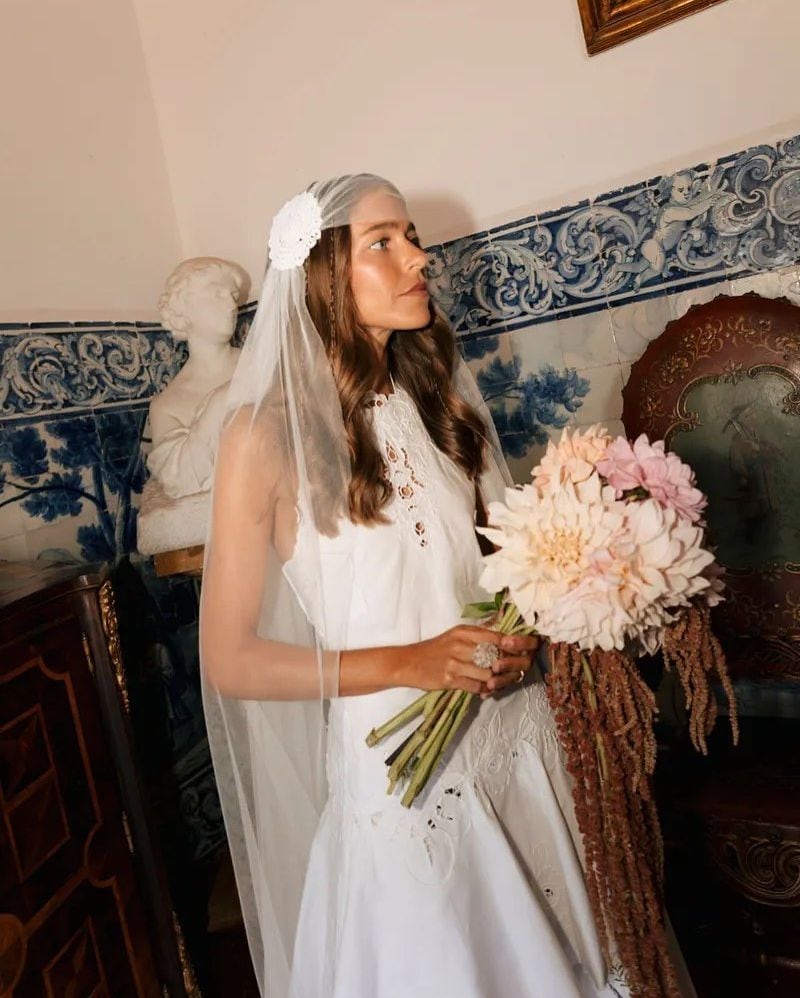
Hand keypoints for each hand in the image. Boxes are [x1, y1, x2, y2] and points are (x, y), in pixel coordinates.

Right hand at [396, 627, 538, 696]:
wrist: (408, 662)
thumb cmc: (435, 649)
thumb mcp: (457, 636)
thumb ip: (479, 636)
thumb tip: (505, 639)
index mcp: (466, 632)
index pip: (500, 636)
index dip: (520, 643)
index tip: (534, 646)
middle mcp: (463, 644)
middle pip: (499, 656)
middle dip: (514, 666)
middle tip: (520, 671)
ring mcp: (456, 662)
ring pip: (491, 674)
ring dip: (500, 681)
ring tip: (502, 683)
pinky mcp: (450, 679)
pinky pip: (477, 687)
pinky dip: (485, 690)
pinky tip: (486, 690)